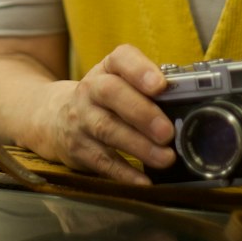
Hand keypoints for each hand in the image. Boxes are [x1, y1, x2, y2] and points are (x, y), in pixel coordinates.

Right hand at [36, 45, 175, 185]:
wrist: (53, 117)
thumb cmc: (103, 100)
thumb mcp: (118, 83)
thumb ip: (148, 89)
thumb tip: (188, 106)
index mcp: (107, 69)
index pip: (121, 59)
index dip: (140, 70)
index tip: (160, 85)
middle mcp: (90, 90)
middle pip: (111, 94)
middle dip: (142, 112)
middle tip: (168, 131)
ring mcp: (81, 119)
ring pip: (107, 129)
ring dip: (139, 145)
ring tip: (165, 158)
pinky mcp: (78, 148)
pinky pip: (101, 161)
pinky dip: (123, 173)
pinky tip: (143, 181)